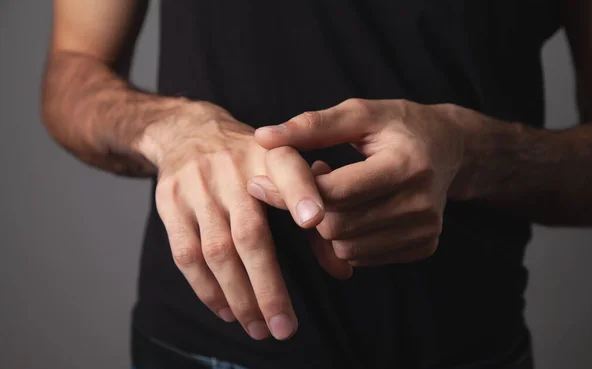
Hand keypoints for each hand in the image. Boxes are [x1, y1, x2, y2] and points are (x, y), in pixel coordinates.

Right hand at [136, 102, 326, 339]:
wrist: (189, 131)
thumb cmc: (250, 162)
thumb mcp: (284, 172)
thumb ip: (315, 216)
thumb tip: (343, 269)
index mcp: (270, 154)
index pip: (287, 170)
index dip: (302, 193)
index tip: (315, 220)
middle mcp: (233, 167)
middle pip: (250, 233)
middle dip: (268, 286)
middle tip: (285, 327)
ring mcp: (197, 184)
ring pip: (217, 251)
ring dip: (239, 296)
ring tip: (258, 328)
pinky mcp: (168, 200)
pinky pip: (186, 254)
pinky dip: (207, 288)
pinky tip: (227, 310)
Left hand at [250, 99, 465, 265]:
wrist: (449, 149)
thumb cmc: (399, 126)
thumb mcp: (359, 113)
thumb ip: (311, 126)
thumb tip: (263, 138)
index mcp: (406, 164)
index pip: (335, 193)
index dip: (293, 190)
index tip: (265, 180)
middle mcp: (421, 203)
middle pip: (337, 226)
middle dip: (310, 209)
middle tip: (313, 182)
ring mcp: (426, 230)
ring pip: (346, 249)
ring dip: (327, 226)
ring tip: (337, 193)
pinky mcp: (424, 247)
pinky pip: (362, 258)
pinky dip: (347, 239)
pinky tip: (354, 210)